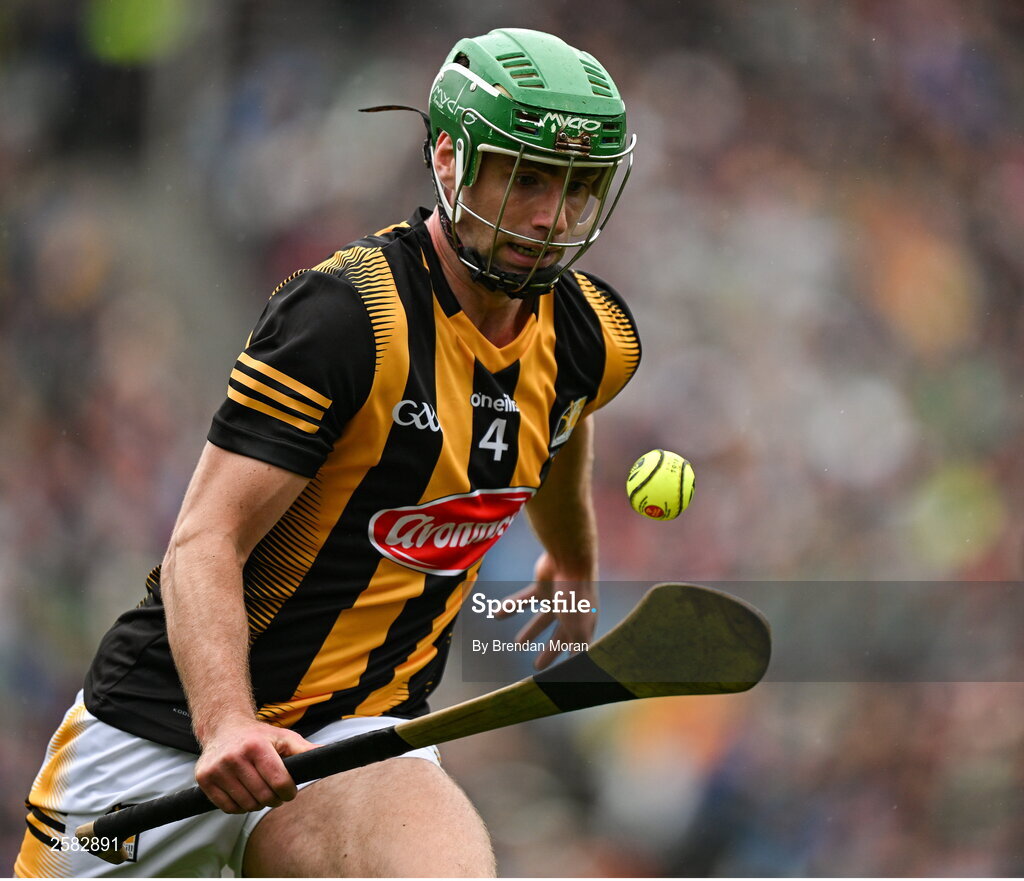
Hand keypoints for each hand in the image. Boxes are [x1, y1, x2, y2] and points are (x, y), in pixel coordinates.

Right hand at [194, 717, 316, 813]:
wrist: (223, 728)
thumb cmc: (257, 735)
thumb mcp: (283, 737)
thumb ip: (305, 749)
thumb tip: (331, 754)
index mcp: (256, 746)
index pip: (279, 781)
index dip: (289, 792)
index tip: (290, 792)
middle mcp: (234, 757)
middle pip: (263, 796)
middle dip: (275, 799)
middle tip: (277, 794)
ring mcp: (217, 769)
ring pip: (246, 804)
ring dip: (258, 804)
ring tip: (261, 793)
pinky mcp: (204, 780)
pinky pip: (227, 807)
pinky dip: (240, 807)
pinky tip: (245, 796)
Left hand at [497, 551, 597, 669]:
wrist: (569, 559)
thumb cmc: (576, 596)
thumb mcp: (578, 628)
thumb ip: (576, 649)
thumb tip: (579, 672)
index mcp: (584, 624)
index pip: (576, 648)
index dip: (568, 662)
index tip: (558, 678)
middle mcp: (572, 612)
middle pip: (559, 636)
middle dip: (549, 651)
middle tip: (536, 667)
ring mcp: (557, 599)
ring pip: (541, 619)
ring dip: (531, 631)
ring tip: (517, 644)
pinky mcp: (543, 586)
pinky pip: (525, 600)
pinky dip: (512, 606)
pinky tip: (497, 614)